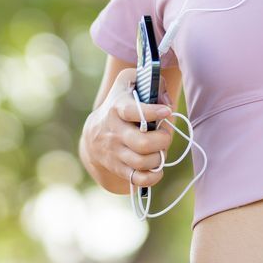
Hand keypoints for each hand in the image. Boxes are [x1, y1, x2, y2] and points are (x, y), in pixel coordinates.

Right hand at [83, 68, 174, 189]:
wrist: (95, 132)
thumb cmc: (121, 102)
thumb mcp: (129, 83)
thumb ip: (153, 83)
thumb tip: (167, 103)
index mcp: (117, 108)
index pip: (133, 112)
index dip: (152, 112)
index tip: (166, 111)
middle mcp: (115, 132)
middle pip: (142, 143)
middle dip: (162, 139)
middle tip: (164, 134)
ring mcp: (115, 152)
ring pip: (142, 162)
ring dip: (159, 157)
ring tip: (160, 148)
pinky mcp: (118, 168)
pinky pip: (138, 179)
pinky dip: (153, 176)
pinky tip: (157, 167)